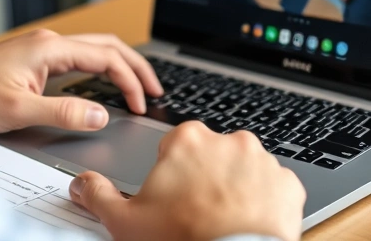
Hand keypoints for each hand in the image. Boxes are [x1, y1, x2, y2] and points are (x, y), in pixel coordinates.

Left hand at [0, 29, 162, 133]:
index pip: (106, 57)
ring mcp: (40, 48)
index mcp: (49, 48)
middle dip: (135, 66)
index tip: (142, 103)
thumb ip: (64, 113)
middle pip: (106, 46)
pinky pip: (76, 58)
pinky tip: (103, 84)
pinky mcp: (32, 59)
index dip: (130, 80)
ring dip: (118, 66)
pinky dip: (98, 69)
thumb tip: (100, 114)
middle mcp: (48, 42)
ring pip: (93, 50)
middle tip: (156, 89)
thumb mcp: (19, 111)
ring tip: (138, 85)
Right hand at [70, 122, 305, 240]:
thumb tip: (82, 184)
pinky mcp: (288, 184)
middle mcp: (229, 141)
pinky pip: (274, 189)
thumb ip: (98, 195)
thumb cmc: (181, 240)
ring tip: (222, 221)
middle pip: (212, 155)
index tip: (171, 196)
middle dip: (205, 178)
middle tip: (195, 212)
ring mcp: (263, 161)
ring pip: (245, 170)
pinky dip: (264, 203)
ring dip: (236, 188)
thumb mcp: (125, 221)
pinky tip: (248, 224)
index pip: (175, 146)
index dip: (171, 173)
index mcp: (188, 140)